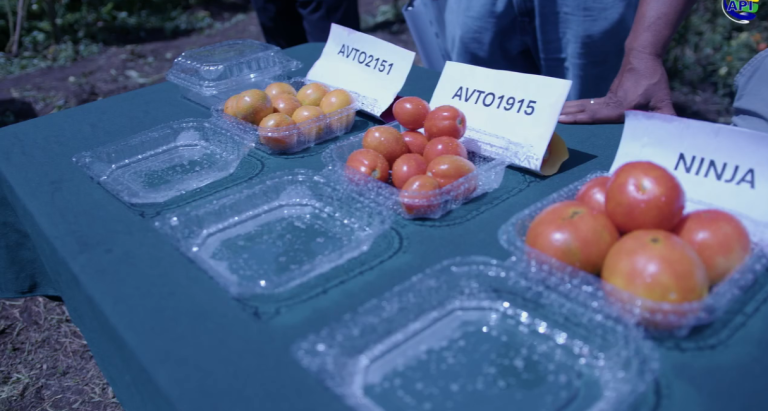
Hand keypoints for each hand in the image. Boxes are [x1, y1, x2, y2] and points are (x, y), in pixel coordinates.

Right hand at [559, 50, 675, 123]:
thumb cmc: (652, 80)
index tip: (564, 119)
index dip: (581, 118)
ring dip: (568, 110)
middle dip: (569, 116)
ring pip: (583, 106)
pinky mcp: (605, 97)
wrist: (642, 58)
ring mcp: (605, 100)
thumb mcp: (663, 100)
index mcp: (621, 107)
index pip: (598, 115)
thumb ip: (667, 117)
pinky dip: (576, 108)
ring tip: (552, 114)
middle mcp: (609, 104)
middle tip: (551, 119)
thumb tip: (676, 133)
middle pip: (585, 111)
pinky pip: (588, 104)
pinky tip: (566, 110)